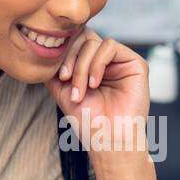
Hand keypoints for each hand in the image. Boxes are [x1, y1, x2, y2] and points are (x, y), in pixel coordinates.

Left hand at [47, 29, 149, 150]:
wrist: (108, 140)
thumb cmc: (88, 122)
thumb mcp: (63, 92)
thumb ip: (54, 70)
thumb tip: (44, 49)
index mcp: (91, 66)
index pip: (75, 43)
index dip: (64, 54)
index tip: (59, 77)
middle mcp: (106, 61)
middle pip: (83, 39)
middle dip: (71, 60)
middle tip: (66, 80)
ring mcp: (121, 62)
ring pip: (93, 43)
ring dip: (82, 67)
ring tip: (81, 90)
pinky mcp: (135, 63)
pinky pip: (110, 46)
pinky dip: (96, 63)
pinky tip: (94, 83)